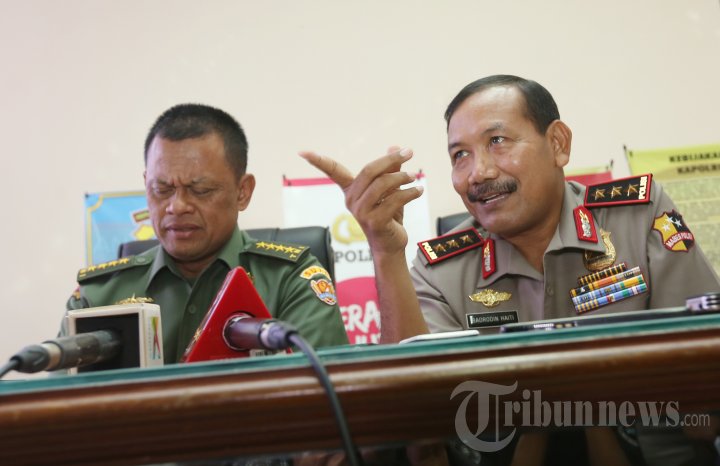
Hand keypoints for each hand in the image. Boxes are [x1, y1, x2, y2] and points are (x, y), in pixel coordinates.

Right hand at [299, 147, 423, 255]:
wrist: (391, 244)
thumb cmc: (388, 216)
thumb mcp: (390, 190)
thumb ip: (390, 170)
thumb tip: (395, 147)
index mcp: (351, 190)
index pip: (333, 172)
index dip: (319, 161)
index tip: (302, 152)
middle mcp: (352, 200)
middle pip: (369, 171)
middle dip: (390, 160)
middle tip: (409, 153)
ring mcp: (361, 212)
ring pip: (383, 185)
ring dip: (402, 178)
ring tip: (414, 177)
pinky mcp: (375, 222)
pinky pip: (394, 200)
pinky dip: (409, 193)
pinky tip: (418, 191)